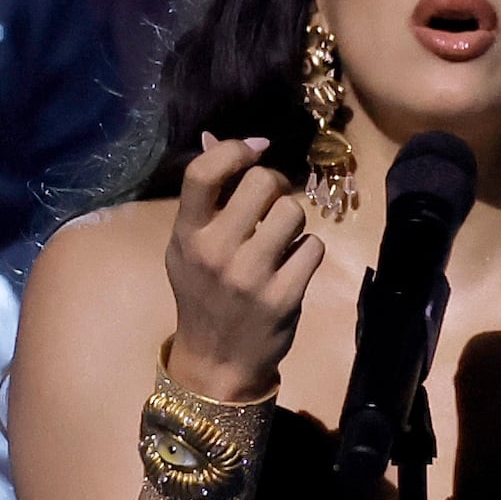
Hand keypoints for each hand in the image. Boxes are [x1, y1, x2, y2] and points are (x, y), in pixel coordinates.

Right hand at [162, 132, 318, 403]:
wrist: (216, 362)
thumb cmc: (203, 295)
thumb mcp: (189, 247)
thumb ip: (203, 196)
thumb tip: (213, 137)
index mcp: (187, 234)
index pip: (203, 172)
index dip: (235, 149)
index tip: (255, 149)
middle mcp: (215, 251)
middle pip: (263, 182)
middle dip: (275, 186)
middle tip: (271, 204)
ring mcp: (251, 276)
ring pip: (294, 212)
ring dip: (294, 222)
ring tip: (281, 241)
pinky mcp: (284, 296)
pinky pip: (314, 247)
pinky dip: (308, 253)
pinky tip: (292, 268)